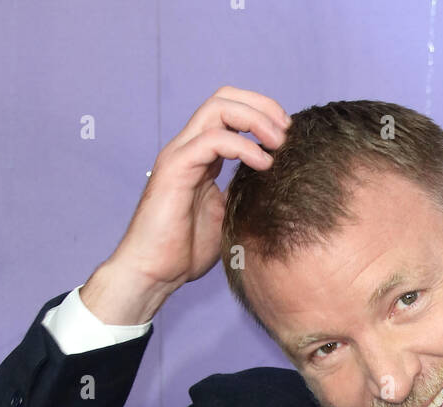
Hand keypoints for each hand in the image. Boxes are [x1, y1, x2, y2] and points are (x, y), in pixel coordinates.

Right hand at [81, 86, 290, 323]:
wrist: (154, 272)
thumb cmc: (185, 252)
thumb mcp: (227, 215)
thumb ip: (243, 192)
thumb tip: (276, 185)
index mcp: (202, 156)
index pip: (230, 110)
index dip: (261, 113)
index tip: (287, 135)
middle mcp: (189, 147)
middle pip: (224, 98)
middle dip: (261, 106)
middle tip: (286, 131)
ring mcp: (180, 154)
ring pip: (217, 109)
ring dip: (255, 119)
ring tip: (278, 143)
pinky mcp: (175, 169)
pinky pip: (212, 140)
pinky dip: (243, 146)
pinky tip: (263, 164)